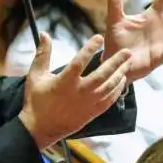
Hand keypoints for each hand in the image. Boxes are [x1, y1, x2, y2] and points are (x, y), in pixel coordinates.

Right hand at [19, 33, 131, 149]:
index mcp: (64, 82)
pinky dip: (116, 90)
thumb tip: (44, 34)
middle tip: (127, 52)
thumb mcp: (35, 75)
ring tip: (127, 64)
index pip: (80, 62)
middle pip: (102, 75)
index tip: (99, 37)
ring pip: (108, 88)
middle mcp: (79, 93)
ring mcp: (87, 104)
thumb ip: (42, 54)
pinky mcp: (91, 113)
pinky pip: (108, 101)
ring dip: (119, 74)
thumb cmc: (36, 100)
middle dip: (116, 62)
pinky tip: (122, 81)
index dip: (90, 49)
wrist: (40, 128)